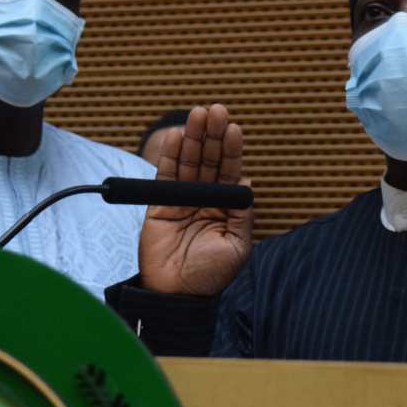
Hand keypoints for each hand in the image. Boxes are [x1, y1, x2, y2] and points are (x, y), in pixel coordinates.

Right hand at [138, 104, 253, 295]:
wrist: (178, 295)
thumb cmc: (210, 275)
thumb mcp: (237, 246)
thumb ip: (242, 214)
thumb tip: (246, 180)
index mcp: (226, 207)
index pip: (230, 171)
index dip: (232, 150)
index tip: (234, 128)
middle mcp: (205, 198)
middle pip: (210, 160)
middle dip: (213, 135)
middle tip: (216, 111)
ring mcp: (182, 200)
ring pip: (189, 162)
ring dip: (194, 138)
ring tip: (197, 115)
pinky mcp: (160, 205)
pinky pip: (166, 176)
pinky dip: (171, 157)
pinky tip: (178, 138)